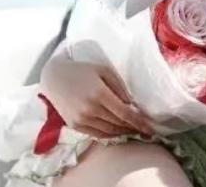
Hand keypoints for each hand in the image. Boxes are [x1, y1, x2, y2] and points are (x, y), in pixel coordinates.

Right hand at [39, 54, 154, 138]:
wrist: (55, 77)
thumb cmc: (83, 70)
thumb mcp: (105, 71)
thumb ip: (120, 87)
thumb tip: (131, 104)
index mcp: (99, 94)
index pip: (124, 114)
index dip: (139, 123)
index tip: (150, 129)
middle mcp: (90, 110)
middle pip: (118, 124)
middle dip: (134, 128)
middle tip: (146, 131)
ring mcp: (81, 119)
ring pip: (109, 131)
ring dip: (123, 133)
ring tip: (134, 131)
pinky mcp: (75, 125)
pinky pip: (97, 134)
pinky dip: (110, 135)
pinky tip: (119, 132)